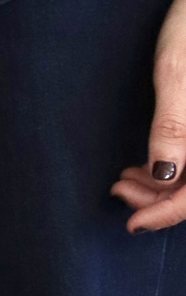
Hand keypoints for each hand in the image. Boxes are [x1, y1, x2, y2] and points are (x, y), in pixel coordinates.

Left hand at [112, 0, 185, 230]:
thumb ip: (172, 126)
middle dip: (159, 199)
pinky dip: (173, 167)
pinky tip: (147, 164)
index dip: (166, 213)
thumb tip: (163, 176)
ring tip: (125, 179)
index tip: (131, 222)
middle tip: (119, 191)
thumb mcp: (175, 73)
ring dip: (163, 185)